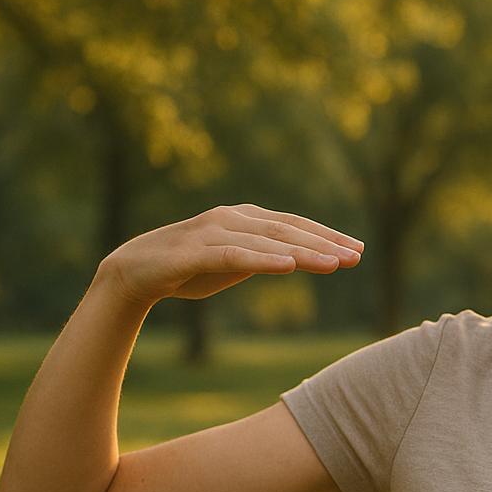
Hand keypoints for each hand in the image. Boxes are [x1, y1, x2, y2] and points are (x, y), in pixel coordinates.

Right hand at [95, 203, 365, 305]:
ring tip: (335, 263)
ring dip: (304, 251)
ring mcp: (213, 232)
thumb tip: (300, 259)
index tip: (357, 250)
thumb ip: (265, 256)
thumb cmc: (189, 268)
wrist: (134, 272)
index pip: (294, 226)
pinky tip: (288, 266)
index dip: (327, 236)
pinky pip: (235, 254)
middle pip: (288, 230)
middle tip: (357, 257)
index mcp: (245, 219)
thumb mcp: (235, 263)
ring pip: (268, 240)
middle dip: (325, 243)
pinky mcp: (195, 252)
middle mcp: (232, 219)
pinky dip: (263, 259)